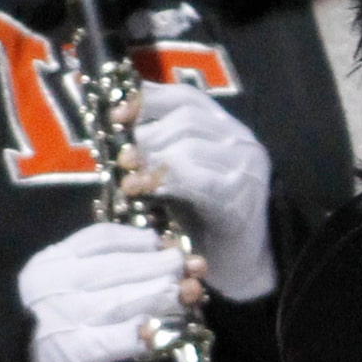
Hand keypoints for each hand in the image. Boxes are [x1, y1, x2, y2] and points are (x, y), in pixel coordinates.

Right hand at [17, 223, 200, 361]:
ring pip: (123, 300)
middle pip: (118, 268)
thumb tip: (159, 253)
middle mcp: (55, 284)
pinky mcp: (73, 354)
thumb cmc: (49, 326)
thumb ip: (100, 269)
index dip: (142, 240)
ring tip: (190, 294)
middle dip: (162, 266)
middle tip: (194, 268)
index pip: (102, 238)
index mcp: (53, 260)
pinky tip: (165, 332)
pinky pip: (115, 340)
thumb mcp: (64, 286)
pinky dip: (143, 335)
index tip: (168, 245)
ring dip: (164, 297)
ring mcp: (63, 319)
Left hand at [121, 82, 275, 301]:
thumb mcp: (179, 177)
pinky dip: (168, 184)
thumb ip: (160, 152)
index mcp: (224, 127)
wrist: (240, 264)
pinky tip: (148, 193)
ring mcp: (245, 166)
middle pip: (185, 120)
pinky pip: (199, 180)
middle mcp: (240, 138)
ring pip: (190, 147)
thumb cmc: (204, 219)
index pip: (185, 98)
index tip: (117, 115)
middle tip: (122, 160)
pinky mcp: (241, 196)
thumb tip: (116, 134)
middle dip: (146, 137)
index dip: (147, 100)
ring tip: (129, 183)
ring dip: (152, 163)